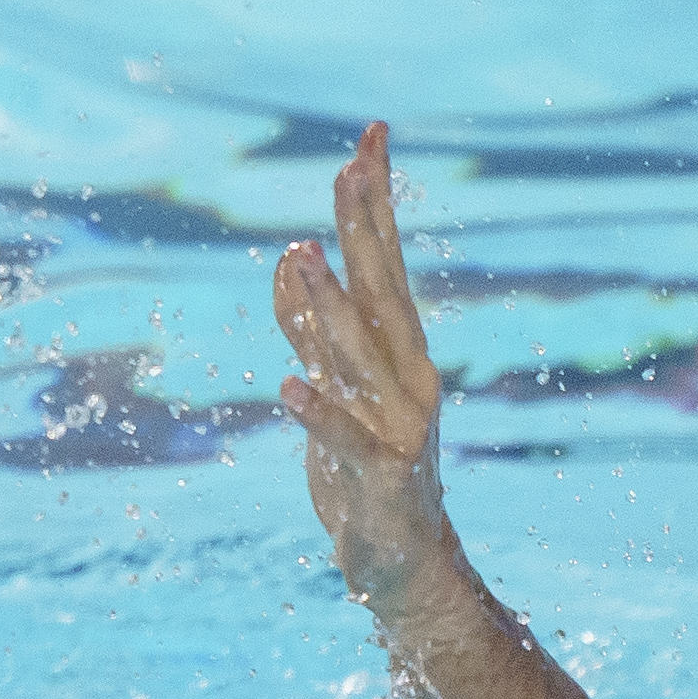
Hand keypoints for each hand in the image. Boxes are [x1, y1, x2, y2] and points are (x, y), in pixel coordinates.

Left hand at [271, 121, 455, 609]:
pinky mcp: (379, 476)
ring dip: (326, 308)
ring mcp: (399, 425)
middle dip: (364, 228)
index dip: (373, 202)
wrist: (402, 561)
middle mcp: (408, 376)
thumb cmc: (365, 468)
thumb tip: (290, 264)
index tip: (368, 137)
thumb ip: (309, 329)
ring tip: (300, 259)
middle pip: (382, 290)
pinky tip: (289, 387)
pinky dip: (318, 413)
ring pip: (357, 357)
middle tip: (349, 166)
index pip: (385, 261)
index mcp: (398, 350)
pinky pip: (342, 439)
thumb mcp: (333, 388)